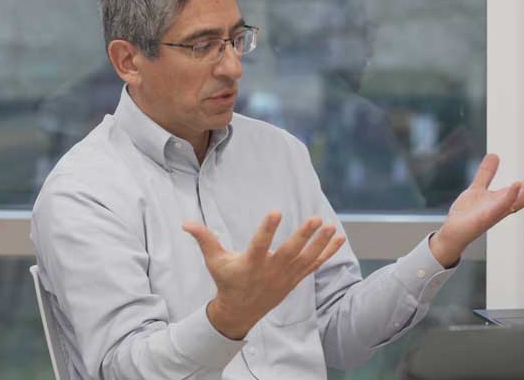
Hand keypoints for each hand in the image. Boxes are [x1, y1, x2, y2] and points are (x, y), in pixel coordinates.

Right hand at [183, 212, 344, 339]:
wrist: (241, 311)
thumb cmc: (226, 281)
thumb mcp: (214, 261)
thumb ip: (204, 239)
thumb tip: (185, 222)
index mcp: (250, 265)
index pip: (259, 245)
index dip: (267, 229)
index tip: (275, 212)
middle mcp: (270, 272)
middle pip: (289, 253)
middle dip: (303, 237)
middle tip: (315, 220)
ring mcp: (285, 277)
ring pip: (306, 259)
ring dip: (320, 243)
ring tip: (330, 225)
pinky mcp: (294, 279)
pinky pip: (314, 265)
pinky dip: (327, 253)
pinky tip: (338, 238)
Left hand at [431, 153, 523, 266]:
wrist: (452, 231)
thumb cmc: (467, 214)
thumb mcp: (478, 188)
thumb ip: (487, 173)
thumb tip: (494, 155)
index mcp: (506, 199)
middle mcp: (506, 206)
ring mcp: (497, 213)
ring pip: (521, 201)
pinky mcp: (486, 218)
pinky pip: (501, 207)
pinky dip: (510, 196)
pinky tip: (515, 185)